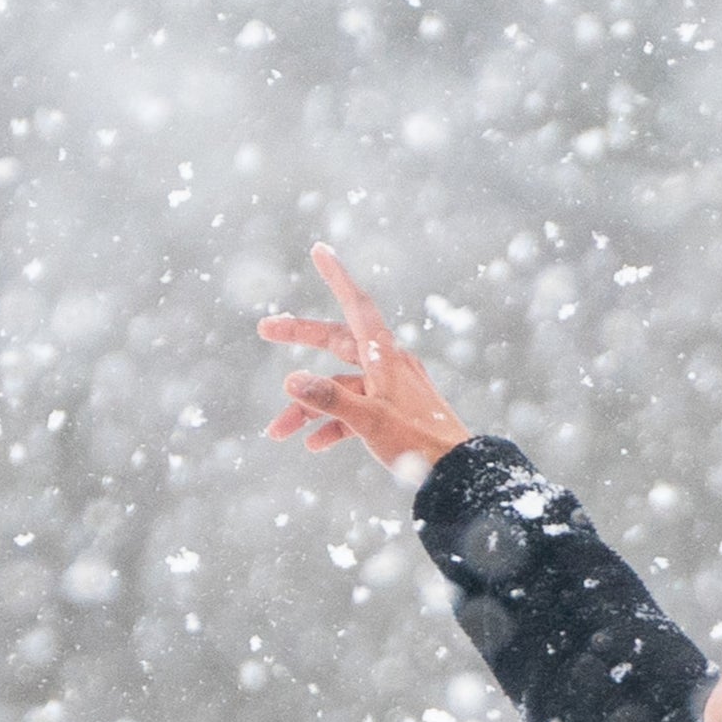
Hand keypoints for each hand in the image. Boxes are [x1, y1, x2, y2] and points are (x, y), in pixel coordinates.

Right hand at [256, 243, 474, 482]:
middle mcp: (388, 365)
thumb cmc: (418, 444)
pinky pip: (355, 410)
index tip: (319, 250)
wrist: (456, 471)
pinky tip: (314, 444)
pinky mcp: (392, 412)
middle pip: (338, 341)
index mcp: (385, 357)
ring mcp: (391, 388)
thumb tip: (291, 380)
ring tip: (278, 432)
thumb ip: (329, 400)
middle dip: (301, 338)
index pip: (357, 305)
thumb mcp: (368, 421)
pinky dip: (333, 423)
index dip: (337, 276)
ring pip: (340, 387)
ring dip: (309, 407)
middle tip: (264, 329)